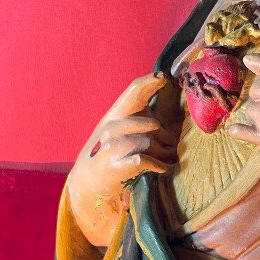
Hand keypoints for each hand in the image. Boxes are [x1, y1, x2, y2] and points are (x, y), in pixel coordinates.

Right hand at [67, 73, 177, 246]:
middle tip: (171, 145)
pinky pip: (144, 160)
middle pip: (151, 124)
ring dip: (164, 153)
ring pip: (149, 143)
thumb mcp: (124, 130)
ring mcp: (111, 146)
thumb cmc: (114, 153)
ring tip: (167, 160)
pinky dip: (158, 165)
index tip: (164, 77)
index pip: (134, 91)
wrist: (89, 182)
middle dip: (166, 136)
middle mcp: (112, 126)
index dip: (149, 82)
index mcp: (116, 113)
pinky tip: (162, 169)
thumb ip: (142, 118)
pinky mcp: (115, 166)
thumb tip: (169, 110)